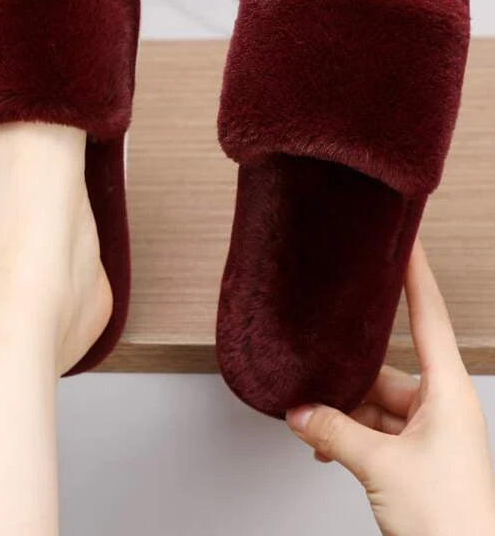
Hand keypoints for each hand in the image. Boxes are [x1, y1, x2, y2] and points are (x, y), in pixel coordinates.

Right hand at [287, 240, 494, 535]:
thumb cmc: (451, 519)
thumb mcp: (381, 466)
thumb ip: (333, 432)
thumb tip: (298, 412)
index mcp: (447, 390)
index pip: (429, 314)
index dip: (415, 274)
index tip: (404, 241)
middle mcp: (441, 403)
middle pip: (387, 366)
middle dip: (348, 373)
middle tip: (315, 360)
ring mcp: (430, 430)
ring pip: (376, 401)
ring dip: (343, 412)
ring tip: (310, 417)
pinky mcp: (418, 455)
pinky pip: (376, 430)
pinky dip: (349, 435)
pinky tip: (323, 443)